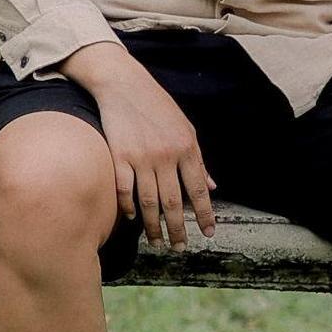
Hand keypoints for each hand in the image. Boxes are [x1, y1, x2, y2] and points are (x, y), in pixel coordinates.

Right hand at [62, 44, 215, 250]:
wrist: (123, 84)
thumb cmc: (157, 107)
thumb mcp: (185, 129)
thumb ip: (198, 160)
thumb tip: (213, 186)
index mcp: (186, 147)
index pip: (199, 189)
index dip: (205, 214)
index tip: (208, 233)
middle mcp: (166, 155)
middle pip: (174, 202)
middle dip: (179, 229)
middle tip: (180, 247)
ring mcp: (141, 156)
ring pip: (149, 202)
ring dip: (154, 226)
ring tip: (158, 242)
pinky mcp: (118, 156)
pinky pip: (124, 190)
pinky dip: (128, 208)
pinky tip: (132, 219)